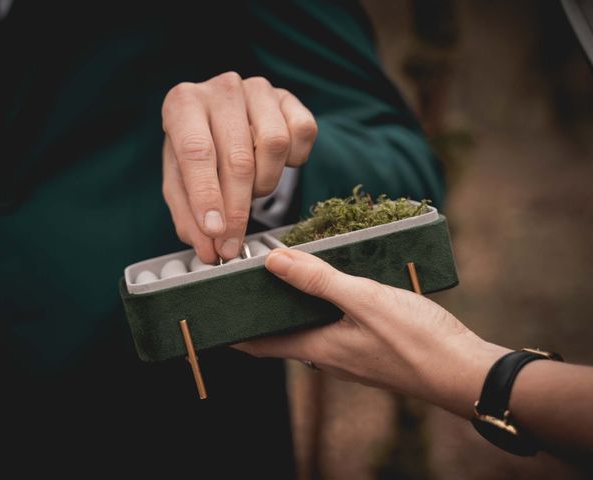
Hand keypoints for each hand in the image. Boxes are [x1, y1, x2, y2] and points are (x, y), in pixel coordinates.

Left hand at [162, 72, 317, 261]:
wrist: (222, 122)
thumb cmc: (198, 154)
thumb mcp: (181, 184)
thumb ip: (190, 218)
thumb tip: (211, 251)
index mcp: (183, 104)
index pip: (196, 152)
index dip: (207, 196)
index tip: (215, 232)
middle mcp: (221, 89)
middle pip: (238, 158)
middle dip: (237, 210)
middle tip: (232, 244)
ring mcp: (258, 89)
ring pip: (274, 145)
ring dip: (265, 182)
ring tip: (250, 189)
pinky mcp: (288, 98)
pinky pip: (303, 133)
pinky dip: (293, 160)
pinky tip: (273, 165)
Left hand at [234, 249, 507, 417]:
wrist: (464, 371)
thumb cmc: (416, 340)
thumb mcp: (364, 301)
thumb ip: (318, 281)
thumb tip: (274, 262)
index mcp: (318, 348)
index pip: (260, 345)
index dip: (233, 333)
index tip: (211, 318)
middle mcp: (328, 356)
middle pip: (282, 335)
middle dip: (262, 313)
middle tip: (246, 283)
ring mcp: (350, 354)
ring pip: (308, 329)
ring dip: (292, 307)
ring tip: (285, 277)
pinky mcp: (371, 347)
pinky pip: (333, 327)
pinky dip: (322, 308)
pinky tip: (333, 286)